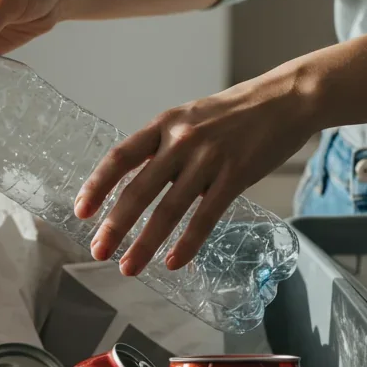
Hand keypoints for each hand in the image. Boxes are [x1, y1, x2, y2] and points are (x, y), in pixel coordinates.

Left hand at [74, 66, 317, 275]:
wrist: (286, 99)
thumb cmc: (236, 112)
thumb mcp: (190, 118)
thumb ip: (164, 147)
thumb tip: (137, 182)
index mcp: (164, 125)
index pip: (120, 157)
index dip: (97, 185)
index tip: (80, 211)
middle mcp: (181, 141)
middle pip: (139, 189)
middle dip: (115, 225)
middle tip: (98, 251)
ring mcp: (209, 158)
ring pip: (169, 209)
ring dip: (145, 243)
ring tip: (128, 267)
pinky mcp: (235, 176)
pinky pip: (205, 217)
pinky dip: (187, 243)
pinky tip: (173, 262)